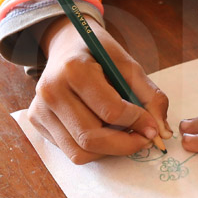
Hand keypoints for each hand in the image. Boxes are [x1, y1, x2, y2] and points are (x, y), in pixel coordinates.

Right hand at [29, 16, 171, 163]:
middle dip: (125, 145)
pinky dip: (94, 149)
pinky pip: (70, 150)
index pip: (110, 111)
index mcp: (74, 69)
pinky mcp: (37, 121)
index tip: (153, 127)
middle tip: (144, 139)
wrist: (66, 45)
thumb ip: (149, 95)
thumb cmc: (98, 53)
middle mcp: (51, 91)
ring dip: (109, 150)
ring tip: (124, 134)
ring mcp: (40, 109)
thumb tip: (161, 131)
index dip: (138, 122)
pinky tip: (104, 131)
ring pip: (80, 152)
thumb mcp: (127, 63)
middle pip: (91, 138)